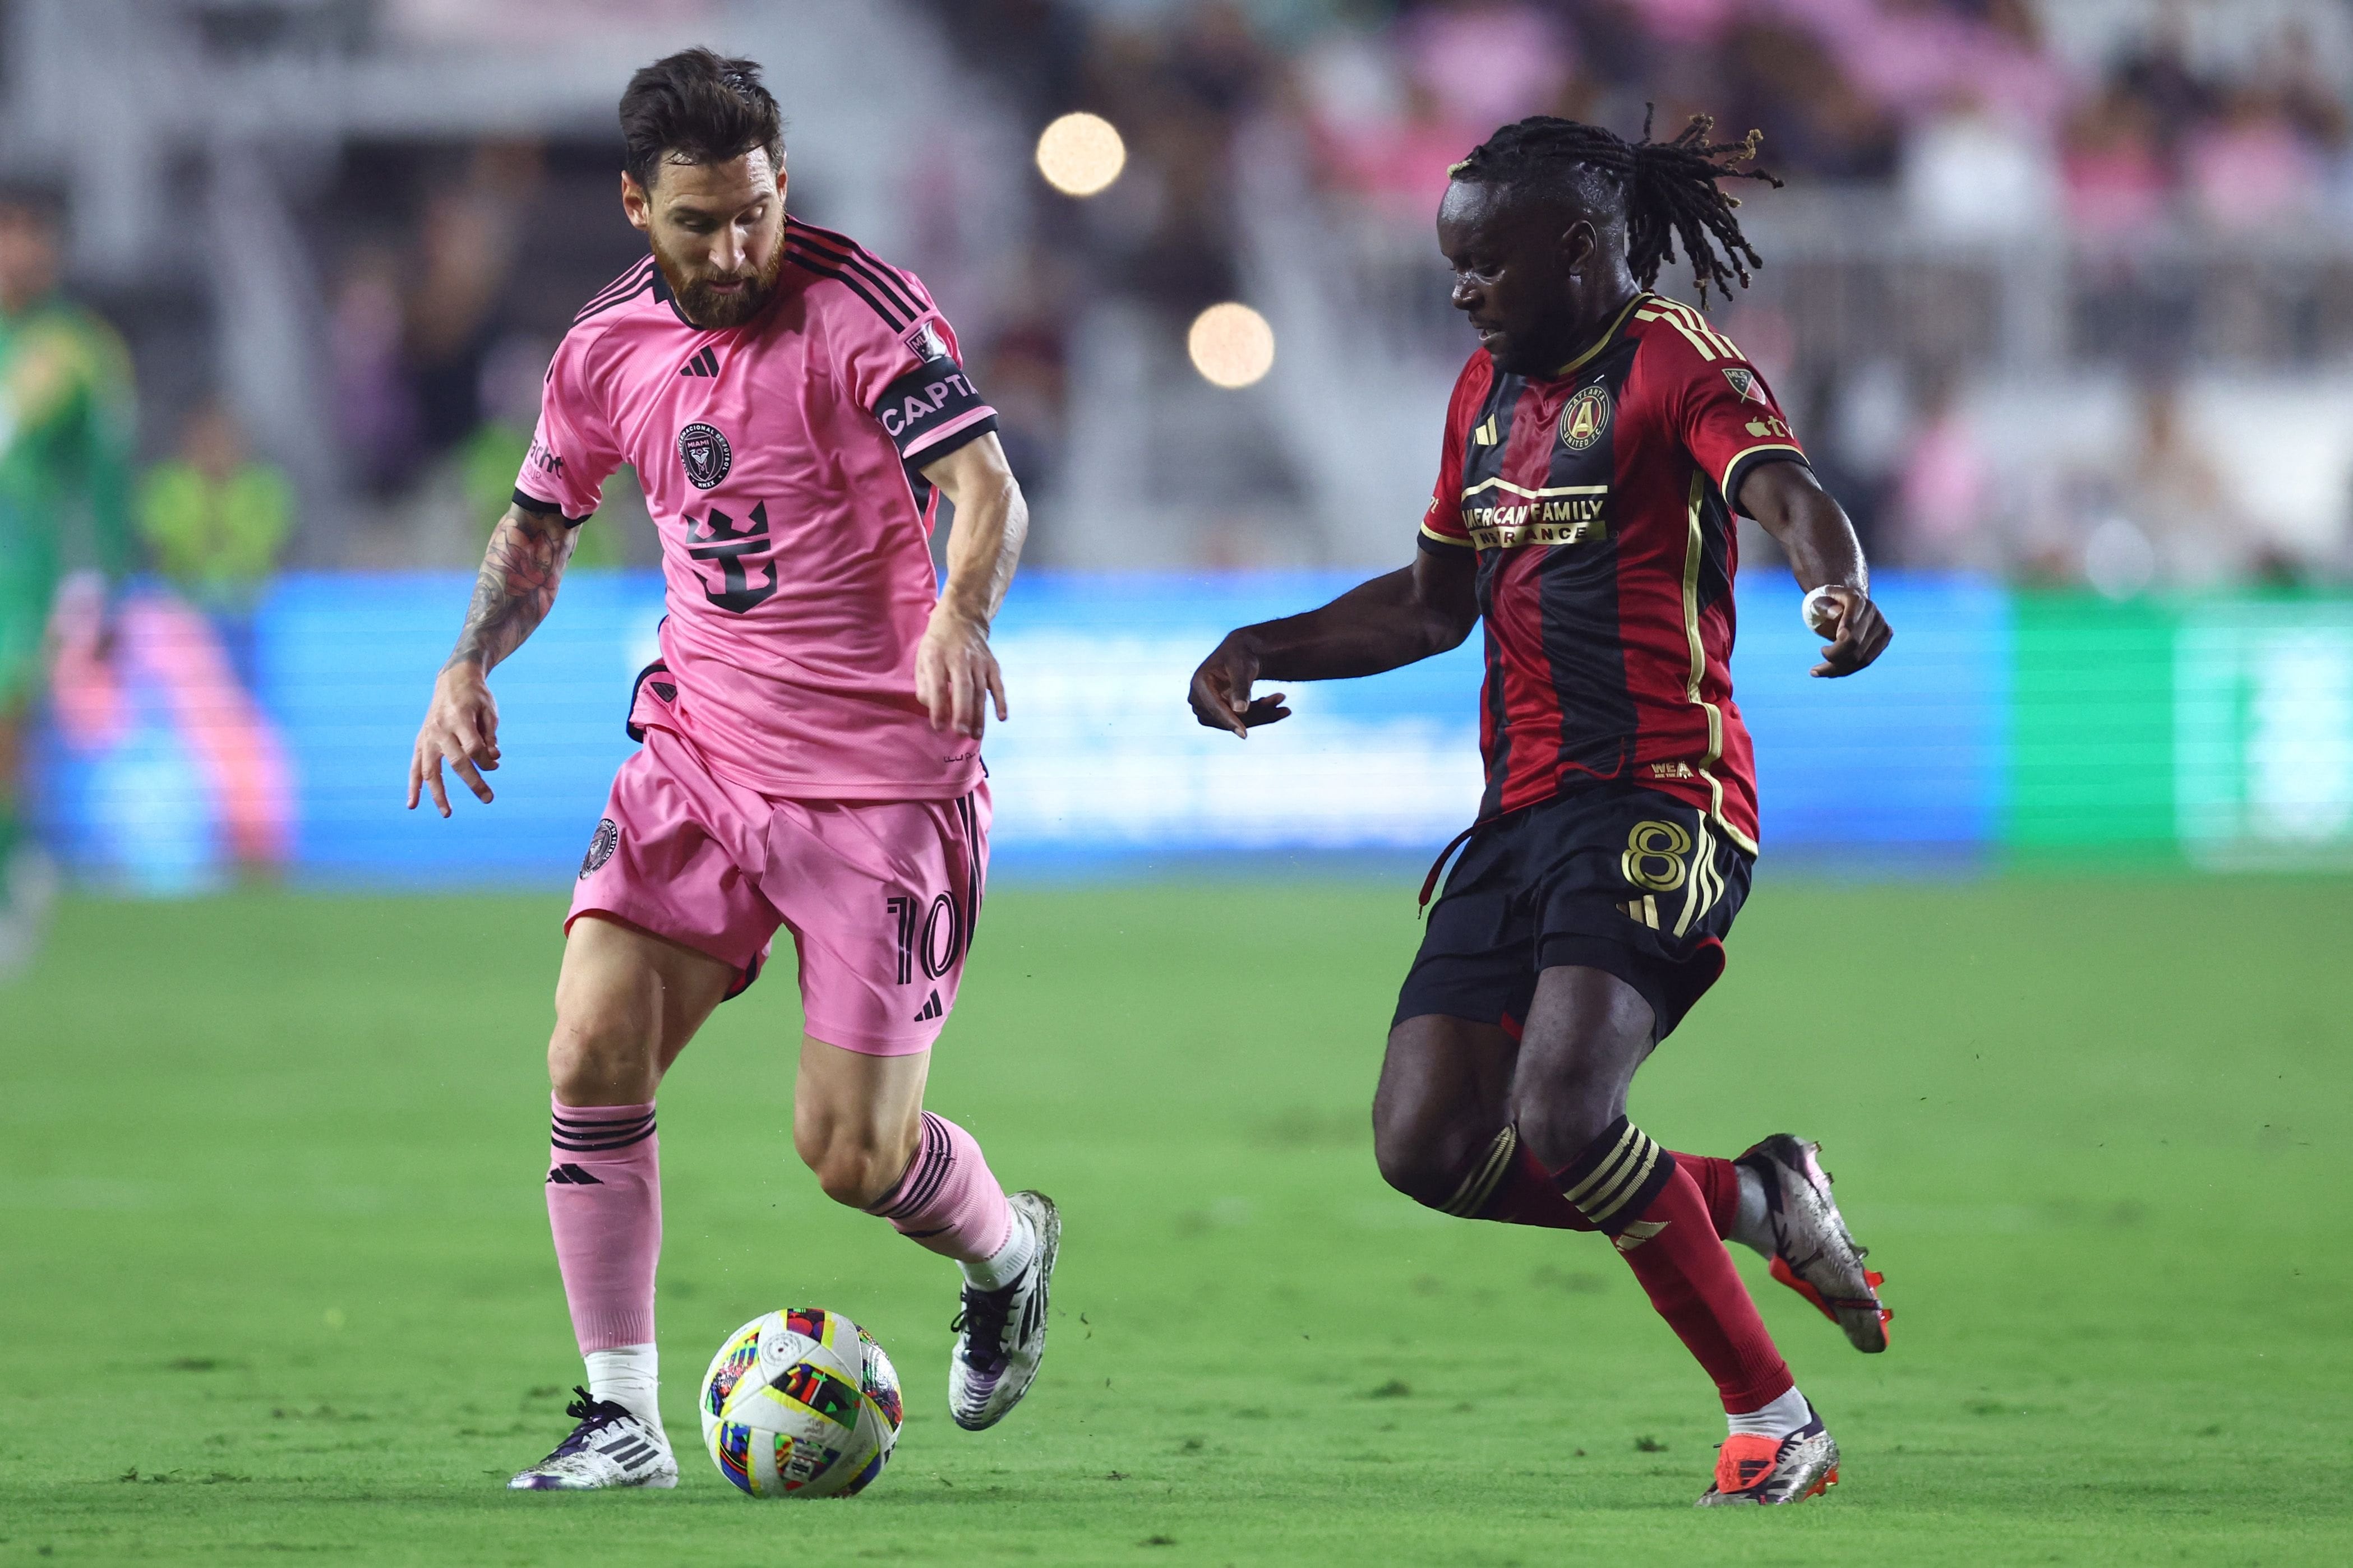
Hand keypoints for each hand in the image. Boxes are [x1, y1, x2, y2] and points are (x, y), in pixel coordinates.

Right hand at [407, 662, 501, 814]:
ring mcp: (428, 736)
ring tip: (447, 813)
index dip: (487, 760)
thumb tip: (493, 761)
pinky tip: (413, 805)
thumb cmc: (476, 696)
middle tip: (489, 799)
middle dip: (474, 782)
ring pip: (431, 770)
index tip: (495, 764)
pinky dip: (414, 786)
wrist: (454, 678)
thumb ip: (490, 737)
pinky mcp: (421, 741)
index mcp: (459, 718)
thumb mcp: (489, 711)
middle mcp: (440, 729)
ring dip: (438, 794)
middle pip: (457, 762)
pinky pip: (415, 767)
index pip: (474, 749)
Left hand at [916, 601, 1005, 739]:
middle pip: (963, 687)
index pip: (937, 685)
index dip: (938, 707)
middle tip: (961, 733)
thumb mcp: (921, 659)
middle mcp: (959, 658)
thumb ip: (924, 685)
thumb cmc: (937, 645)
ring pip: (980, 690)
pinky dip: (1001, 701)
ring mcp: (979, 661)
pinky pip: (997, 685)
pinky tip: (1001, 718)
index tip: (939, 727)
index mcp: (936, 656)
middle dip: (962, 712)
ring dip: (980, 714)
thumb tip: (933, 709)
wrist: (961, 618)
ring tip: (976, 735)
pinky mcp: (992, 664)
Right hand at [1188, 631, 1290, 737]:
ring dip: (1262, 715)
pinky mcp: (1216, 715)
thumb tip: (1240, 711)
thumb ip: (1240, 688)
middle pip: (1228, 717)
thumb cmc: (1240, 655)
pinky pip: (1239, 721)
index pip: (1216, 708)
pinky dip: (1259, 715)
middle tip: (1286, 709)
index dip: (1230, 721)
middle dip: (1257, 714)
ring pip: (1236, 721)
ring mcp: (1206, 709)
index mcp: (1199, 683)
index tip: (1244, 735)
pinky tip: (1276, 706)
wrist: (1240, 654)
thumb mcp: (1242, 667)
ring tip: (1284, 706)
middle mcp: (1198, 698)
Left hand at [1808, 587, 1892, 677]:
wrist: (1845, 605)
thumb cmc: (1827, 604)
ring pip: (1862, 657)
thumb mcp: (1819, 601)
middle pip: (1854, 642)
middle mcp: (1872, 611)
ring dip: (1838, 669)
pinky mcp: (1884, 638)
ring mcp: (1881, 626)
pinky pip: (1866, 661)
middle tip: (1814, 668)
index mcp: (1855, 599)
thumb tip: (1836, 613)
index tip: (1824, 649)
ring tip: (1818, 672)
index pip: (1852, 617)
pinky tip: (1831, 673)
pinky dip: (1847, 669)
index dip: (1844, 631)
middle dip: (1832, 658)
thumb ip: (1823, 606)